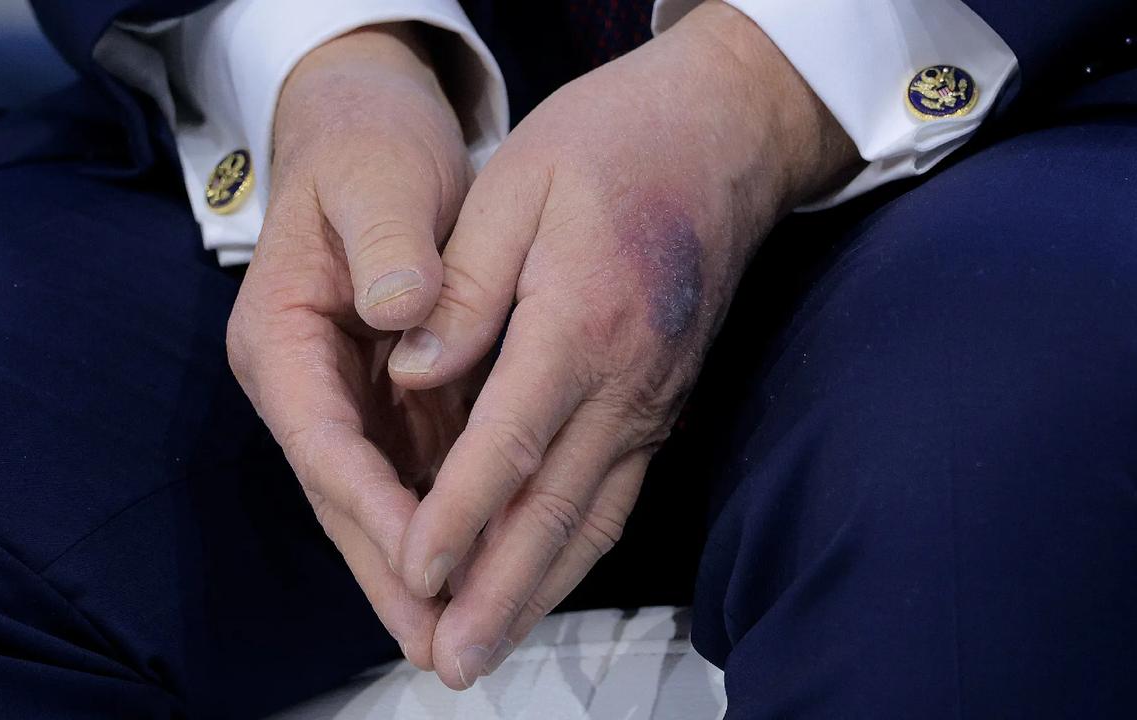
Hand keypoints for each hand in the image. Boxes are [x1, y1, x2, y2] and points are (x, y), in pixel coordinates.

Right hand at [225, 25, 474, 668]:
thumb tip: (403, 308)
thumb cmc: (367, 151)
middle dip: (394, 571)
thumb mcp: (374, 181)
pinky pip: (421, 473)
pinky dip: (451, 520)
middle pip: (347, 496)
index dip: (371, 508)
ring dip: (423, 566)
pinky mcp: (396, 397)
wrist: (373, 133)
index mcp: (282, 340)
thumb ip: (385, 244)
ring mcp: (352, 397)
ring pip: (385, 499)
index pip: (324, 443)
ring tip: (469, 630)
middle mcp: (309, 384)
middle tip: (441, 643)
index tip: (424, 561)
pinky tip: (490, 563)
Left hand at [386, 1, 858, 687]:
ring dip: (539, 591)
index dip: (457, 518)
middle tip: (454, 662)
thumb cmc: (614, 144)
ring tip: (490, 648)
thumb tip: (414, 373)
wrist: (725, 134)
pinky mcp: (661, 401)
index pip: (510, 444)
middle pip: (557, 509)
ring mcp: (653, 398)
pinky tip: (543, 580)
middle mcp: (627, 379)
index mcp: (582, 321)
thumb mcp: (519, 182)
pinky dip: (576, 551)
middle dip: (500, 594)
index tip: (411, 575)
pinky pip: (618, 493)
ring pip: (594, 516)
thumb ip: (467, 286)